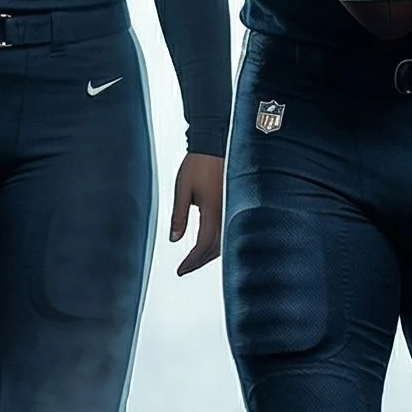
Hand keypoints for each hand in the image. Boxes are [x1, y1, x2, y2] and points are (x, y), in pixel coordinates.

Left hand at [170, 153, 223, 273]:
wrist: (217, 141)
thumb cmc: (198, 163)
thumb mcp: (182, 189)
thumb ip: (179, 215)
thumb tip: (175, 239)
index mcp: (212, 210)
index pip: (203, 245)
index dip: (191, 261)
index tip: (181, 270)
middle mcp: (227, 212)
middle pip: (217, 248)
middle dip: (200, 261)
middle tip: (186, 268)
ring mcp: (234, 208)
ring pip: (226, 241)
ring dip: (211, 253)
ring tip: (197, 259)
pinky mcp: (236, 202)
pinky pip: (231, 229)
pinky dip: (221, 241)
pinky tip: (213, 242)